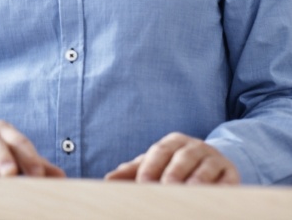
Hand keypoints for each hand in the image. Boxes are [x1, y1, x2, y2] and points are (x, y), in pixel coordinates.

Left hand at [104, 132, 239, 183]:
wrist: (214, 163)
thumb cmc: (176, 166)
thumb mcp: (156, 165)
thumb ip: (134, 171)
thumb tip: (108, 180)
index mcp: (173, 142)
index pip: (159, 152)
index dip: (150, 168)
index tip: (143, 185)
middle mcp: (194, 147)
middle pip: (182, 158)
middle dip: (173, 174)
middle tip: (165, 190)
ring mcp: (214, 159)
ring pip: (205, 168)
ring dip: (197, 182)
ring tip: (188, 194)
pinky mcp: (232, 174)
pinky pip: (228, 181)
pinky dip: (221, 189)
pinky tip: (213, 197)